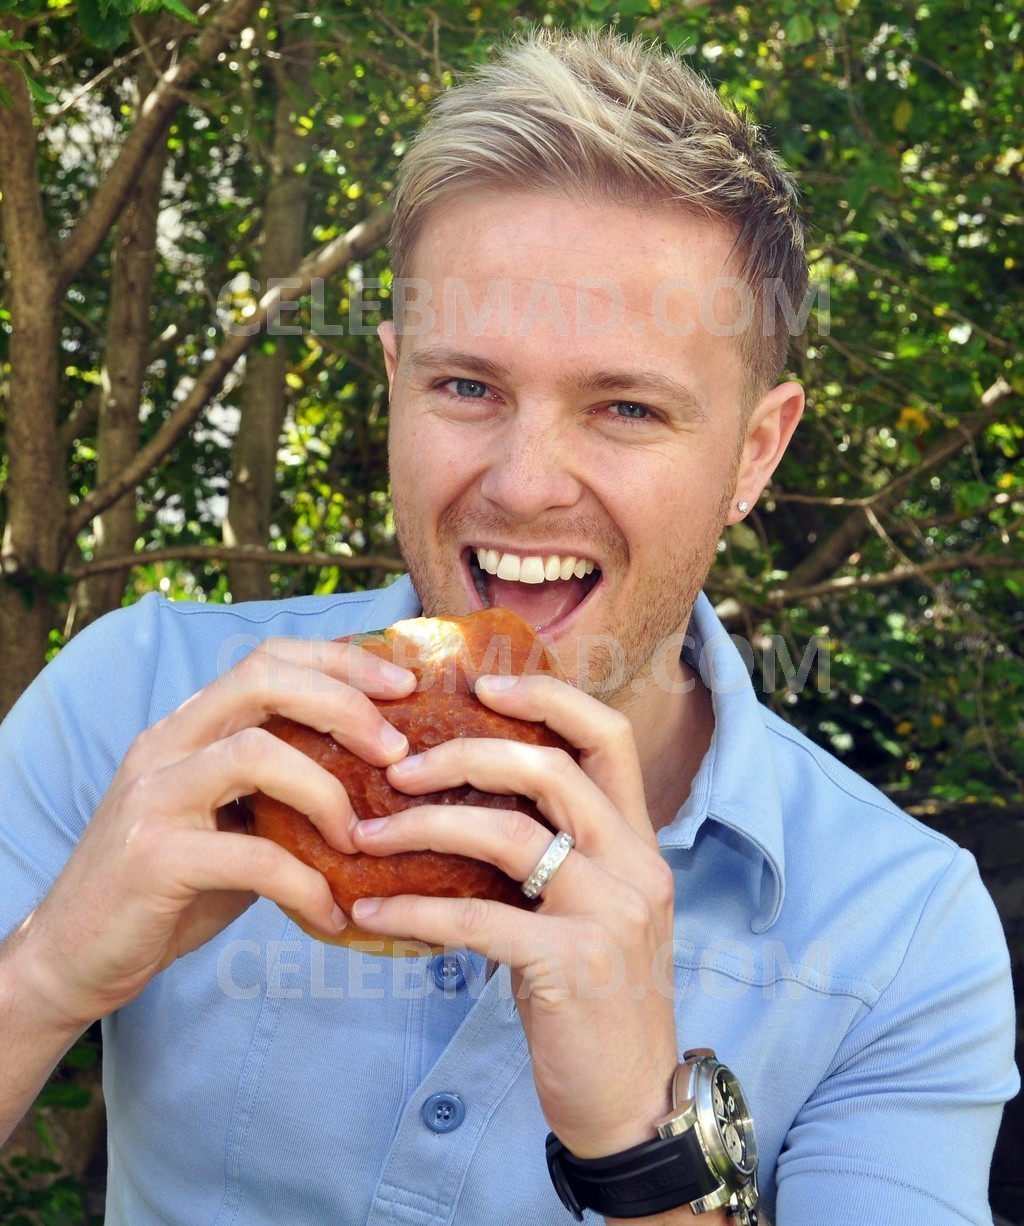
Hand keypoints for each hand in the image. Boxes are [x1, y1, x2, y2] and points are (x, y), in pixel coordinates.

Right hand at [14, 636, 414, 1030]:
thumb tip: (379, 781)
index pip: (267, 659)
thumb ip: (281, 793)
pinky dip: (306, 885)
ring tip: (361, 840)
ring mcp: (153, 797)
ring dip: (328, 793)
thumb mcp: (230, 824)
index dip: (340, 662)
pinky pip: (252, 857)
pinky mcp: (152, 858)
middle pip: (261, 680)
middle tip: (397, 751)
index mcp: (187, 728)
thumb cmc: (170, 887)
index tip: (402, 687)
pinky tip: (331, 914)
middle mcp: (166, 746)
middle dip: (344, 705)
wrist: (74, 956)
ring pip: (256, 753)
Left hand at [349, 673, 679, 1157]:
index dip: (547, 697)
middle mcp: (635, 864)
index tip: (482, 684)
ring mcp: (611, 913)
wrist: (634, 1102)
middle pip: (550, 769)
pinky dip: (416, 906)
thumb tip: (454, 810)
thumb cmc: (594, 998)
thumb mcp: (587, 912)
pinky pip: (478, 917)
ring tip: (365, 834)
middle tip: (397, 767)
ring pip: (510, 834)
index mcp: (638, 840)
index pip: (608, 735)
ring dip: (426, 827)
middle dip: (464, 754)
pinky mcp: (573, 965)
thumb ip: (549, 856)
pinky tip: (370, 908)